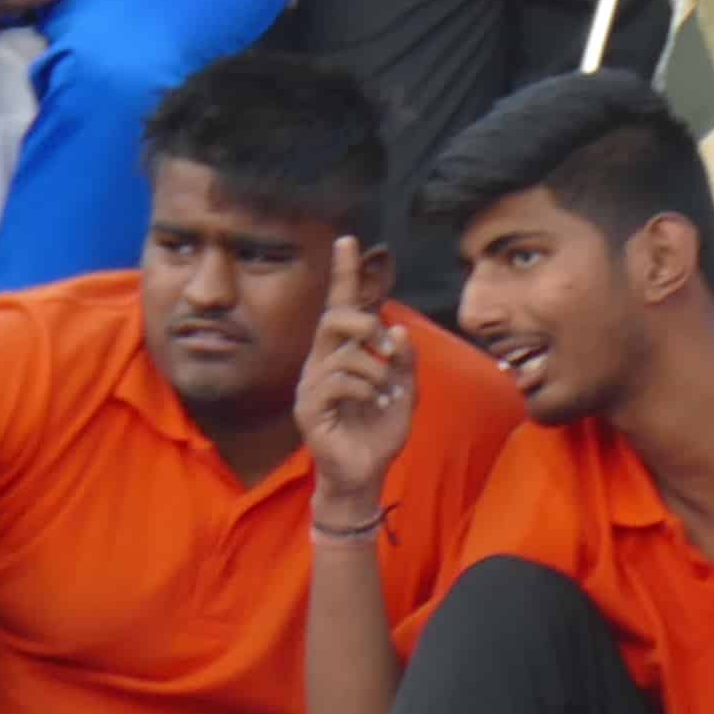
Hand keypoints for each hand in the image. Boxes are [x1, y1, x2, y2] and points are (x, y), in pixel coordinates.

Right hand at [293, 232, 416, 506]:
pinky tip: (373, 403)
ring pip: (344, 353)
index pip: (340, 306)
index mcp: (342, 354)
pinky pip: (339, 381)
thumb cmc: (379, 432)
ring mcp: (311, 385)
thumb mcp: (404, 393)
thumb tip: (395, 330)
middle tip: (385, 345)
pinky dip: (366, 388)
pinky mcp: (309, 408)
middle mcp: (321, 363)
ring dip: (376, 368)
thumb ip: (403, 363)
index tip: (348, 239)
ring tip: (385, 391)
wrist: (363, 474)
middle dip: (363, 323)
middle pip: (333, 319)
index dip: (345, 274)